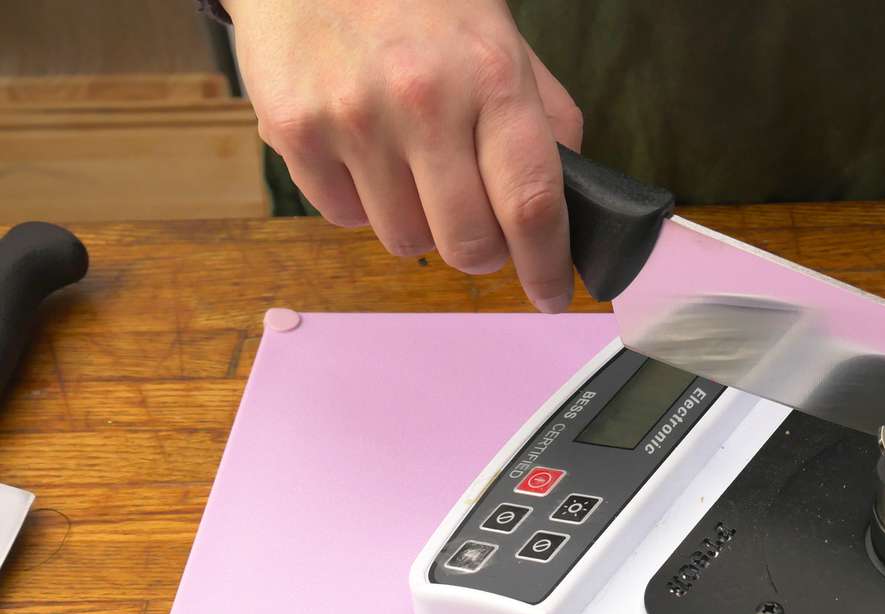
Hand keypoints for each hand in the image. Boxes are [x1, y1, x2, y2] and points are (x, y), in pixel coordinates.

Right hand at [225, 0, 582, 311]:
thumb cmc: (420, 3)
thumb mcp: (504, 43)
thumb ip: (545, 123)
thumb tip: (571, 208)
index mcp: (492, 78)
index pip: (532, 205)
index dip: (547, 266)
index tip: (552, 295)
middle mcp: (423, 100)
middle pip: (468, 245)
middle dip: (481, 250)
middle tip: (477, 224)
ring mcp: (353, 118)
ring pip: (405, 241)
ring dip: (418, 222)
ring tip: (409, 163)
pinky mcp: (295, 131)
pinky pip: (344, 217)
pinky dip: (360, 200)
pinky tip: (361, 146)